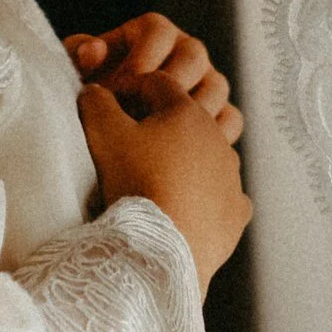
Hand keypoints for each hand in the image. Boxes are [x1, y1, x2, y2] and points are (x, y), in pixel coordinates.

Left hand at [64, 13, 242, 143]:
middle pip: (194, 55)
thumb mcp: (80, 74)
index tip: (119, 89)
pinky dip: (211, 135)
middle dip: (166, 87)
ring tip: (158, 139)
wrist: (110, 131)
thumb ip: (79, 57)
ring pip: (217, 86)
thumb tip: (92, 52)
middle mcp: (187, 51)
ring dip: (187, 113)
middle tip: (140, 117)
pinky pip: (231, 119)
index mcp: (154, 32)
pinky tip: (182, 154)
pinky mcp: (221, 113)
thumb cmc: (94, 94)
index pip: (158, 30)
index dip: (140, 59)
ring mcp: (209, 81)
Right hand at [77, 71, 251, 290]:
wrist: (162, 248)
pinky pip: (223, 196)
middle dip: (159, 125)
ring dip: (184, 162)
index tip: (110, 105)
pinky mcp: (236, 213)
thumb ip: (96, 102)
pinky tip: (185, 208)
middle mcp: (218, 139)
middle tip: (128, 145)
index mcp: (187, 112)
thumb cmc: (134, 183)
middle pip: (185, 120)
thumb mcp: (104, 134)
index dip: (129, 88)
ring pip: (207, 157)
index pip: (156, 83)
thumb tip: (95, 90)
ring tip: (154, 181)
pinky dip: (205, 198)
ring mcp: (231, 177)